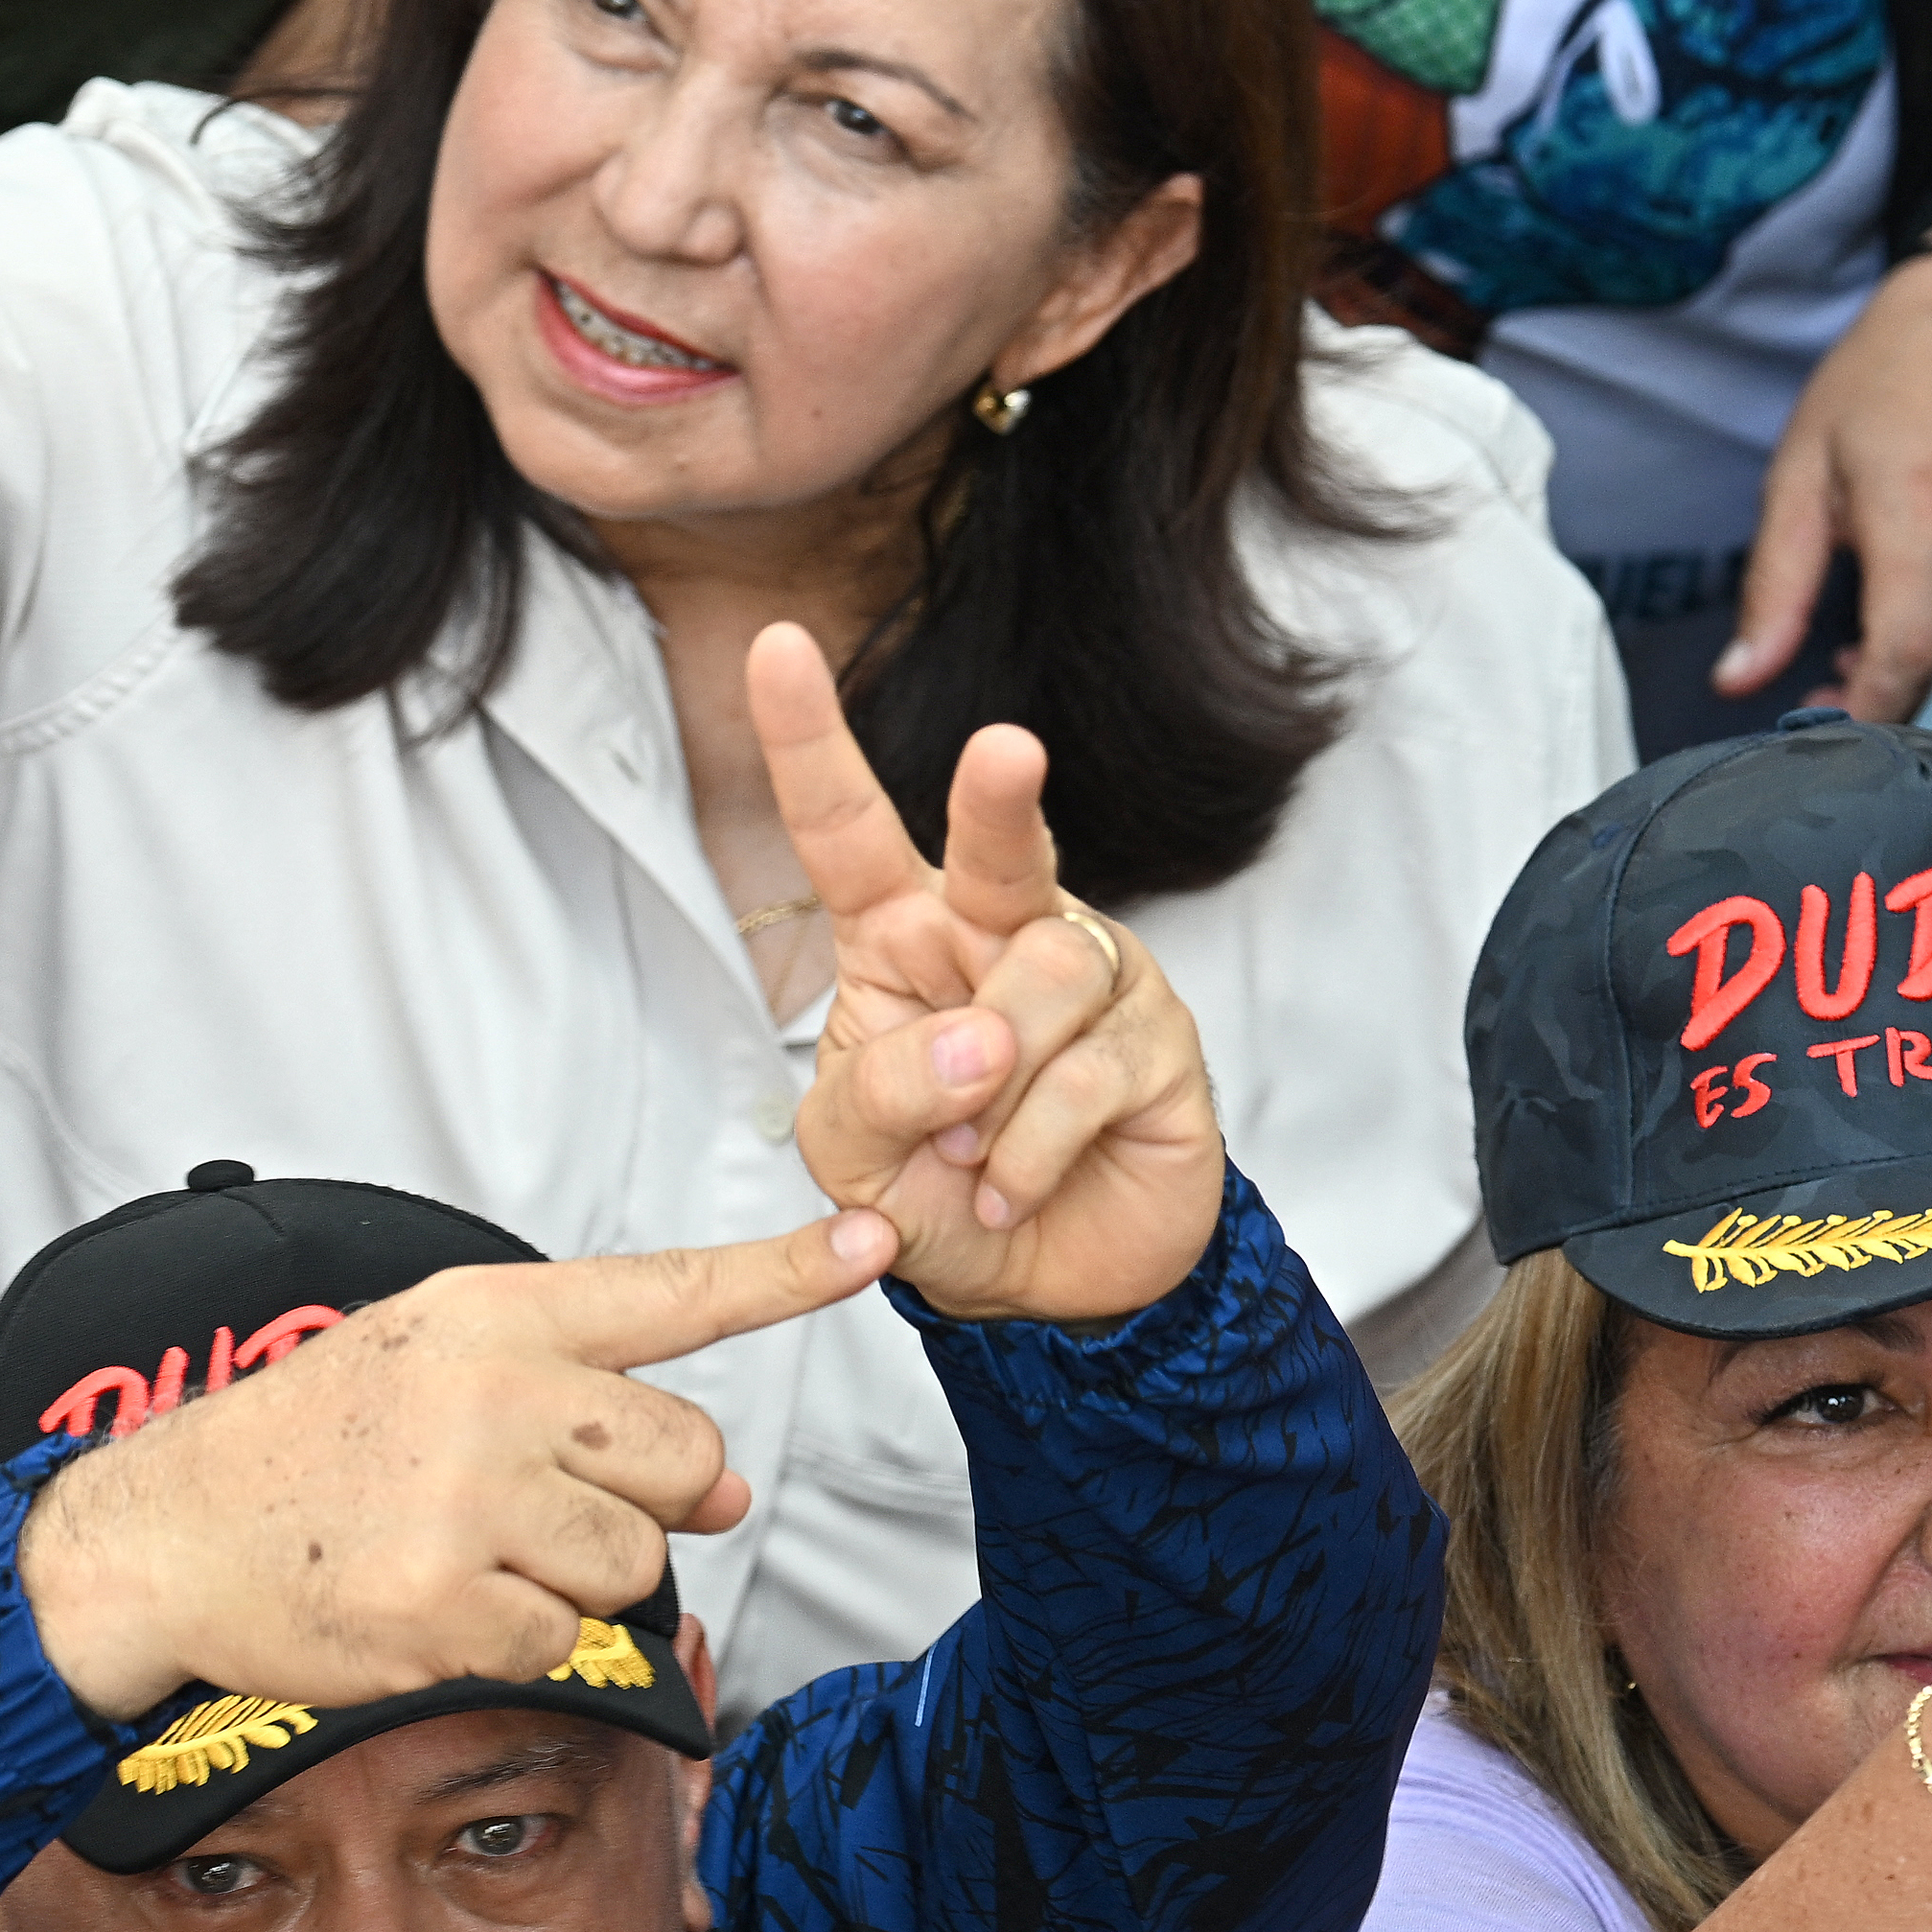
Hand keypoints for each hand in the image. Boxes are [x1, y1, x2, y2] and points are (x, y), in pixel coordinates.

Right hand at [14, 1213, 895, 1721]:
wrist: (166, 1533)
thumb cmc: (313, 1447)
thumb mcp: (439, 1370)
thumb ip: (589, 1406)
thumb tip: (734, 1488)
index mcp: (494, 1313)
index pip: (671, 1291)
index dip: (785, 1273)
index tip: (873, 1241)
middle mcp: (495, 1393)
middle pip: (683, 1458)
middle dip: (641, 1500)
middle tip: (535, 1504)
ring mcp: (470, 1500)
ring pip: (634, 1565)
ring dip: (575, 1581)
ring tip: (469, 1550)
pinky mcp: (447, 1605)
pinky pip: (560, 1643)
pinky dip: (513, 1643)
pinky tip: (433, 1603)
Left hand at [748, 622, 1227, 1323]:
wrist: (1038, 1283)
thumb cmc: (931, 1188)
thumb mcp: (851, 1151)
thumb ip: (877, 1091)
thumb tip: (974, 1045)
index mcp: (900, 934)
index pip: (845, 827)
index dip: (809, 741)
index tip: (774, 648)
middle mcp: (997, 932)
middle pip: (999, 846)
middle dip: (1000, 797)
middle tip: (1005, 751)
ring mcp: (1090, 978)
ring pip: (1046, 979)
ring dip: (992, 1089)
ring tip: (971, 1158)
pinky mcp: (1157, 1042)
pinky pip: (1085, 1076)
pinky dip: (1027, 1153)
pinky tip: (1009, 1188)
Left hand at [1720, 214, 1931, 719]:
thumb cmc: (1886, 378)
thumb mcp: (1800, 468)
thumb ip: (1773, 584)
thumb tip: (1739, 680)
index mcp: (1916, 518)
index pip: (1906, 654)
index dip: (1865, 712)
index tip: (1820, 731)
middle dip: (1888, 704)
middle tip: (1824, 691)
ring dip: (1921, 672)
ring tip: (1857, 653)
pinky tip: (1913, 619)